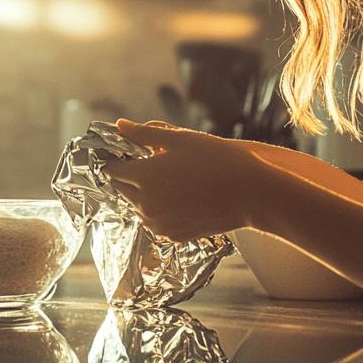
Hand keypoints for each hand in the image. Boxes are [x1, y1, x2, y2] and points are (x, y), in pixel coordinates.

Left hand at [104, 119, 269, 241]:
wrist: (251, 195)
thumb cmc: (218, 161)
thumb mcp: (181, 139)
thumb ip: (145, 134)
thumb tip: (120, 126)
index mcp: (143, 177)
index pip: (112, 170)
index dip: (115, 158)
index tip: (125, 152)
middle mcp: (145, 205)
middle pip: (122, 189)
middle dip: (130, 176)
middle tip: (152, 162)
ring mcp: (159, 224)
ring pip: (139, 207)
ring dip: (145, 194)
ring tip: (173, 179)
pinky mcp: (173, 236)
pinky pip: (157, 221)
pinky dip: (162, 209)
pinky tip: (183, 196)